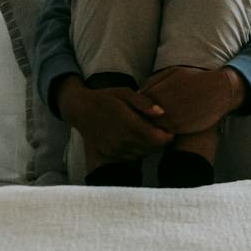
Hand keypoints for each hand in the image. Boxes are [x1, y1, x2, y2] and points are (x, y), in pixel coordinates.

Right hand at [57, 79, 173, 161]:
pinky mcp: (110, 155)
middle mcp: (122, 140)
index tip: (169, 130)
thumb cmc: (106, 98)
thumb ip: (144, 102)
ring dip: (149, 147)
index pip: (157, 139)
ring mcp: (115, 150)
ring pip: (143, 154)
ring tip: (147, 133)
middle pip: (151, 148)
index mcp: (129, 124)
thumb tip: (162, 113)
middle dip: (159, 141)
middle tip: (159, 130)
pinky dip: (138, 151)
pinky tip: (135, 139)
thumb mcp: (125, 92)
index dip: (167, 137)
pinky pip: (131, 158)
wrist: (81, 110)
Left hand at [140, 66, 246, 133]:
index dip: (140, 104)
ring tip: (163, 117)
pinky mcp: (180, 129)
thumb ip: (153, 81)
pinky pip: (166, 133)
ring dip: (155, 124)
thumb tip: (138, 93)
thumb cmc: (194, 78)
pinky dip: (166, 129)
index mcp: (156, 92)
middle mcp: (161, 107)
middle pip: (143, 117)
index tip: (145, 104)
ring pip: (153, 127)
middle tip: (152, 112)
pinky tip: (173, 122)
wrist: (219, 90)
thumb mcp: (172, 72)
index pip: (137, 103)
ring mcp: (170, 120)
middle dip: (144, 115)